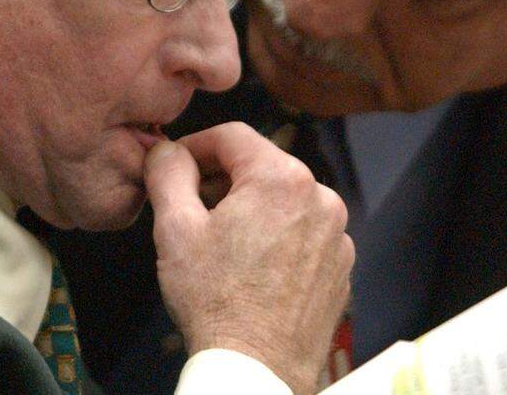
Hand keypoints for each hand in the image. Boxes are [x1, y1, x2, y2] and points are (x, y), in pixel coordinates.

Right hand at [144, 122, 352, 393]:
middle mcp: (320, 199)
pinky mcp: (340, 267)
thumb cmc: (217, 303)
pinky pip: (303, 233)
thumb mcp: (175, 228)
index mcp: (282, 178)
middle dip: (221, 178)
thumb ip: (168, 172)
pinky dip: (275, 236)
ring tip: (218, 240)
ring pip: (282, 200)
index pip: (233, 136)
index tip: (175, 165)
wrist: (257, 370)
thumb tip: (166, 150)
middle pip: (260, 166)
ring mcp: (336, 235)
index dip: (196, 145)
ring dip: (249, 207)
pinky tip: (249, 265)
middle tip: (189, 205)